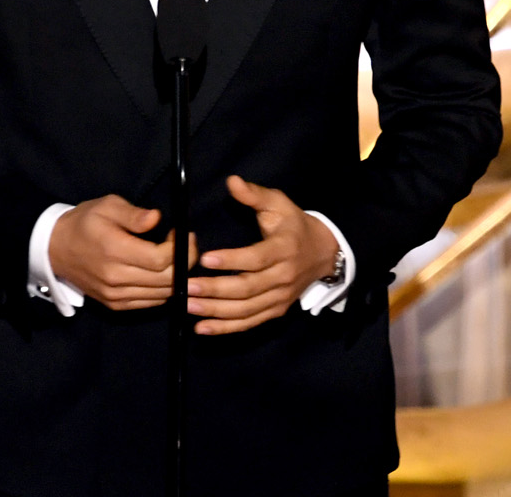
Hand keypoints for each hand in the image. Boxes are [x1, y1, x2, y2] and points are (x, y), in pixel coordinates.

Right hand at [48, 195, 196, 309]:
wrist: (55, 249)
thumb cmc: (84, 223)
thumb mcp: (107, 206)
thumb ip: (134, 214)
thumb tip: (157, 218)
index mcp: (114, 250)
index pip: (160, 259)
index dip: (180, 247)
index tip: (182, 233)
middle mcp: (115, 278)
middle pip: (167, 280)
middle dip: (185, 262)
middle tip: (185, 244)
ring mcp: (115, 295)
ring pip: (162, 294)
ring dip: (177, 277)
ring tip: (174, 257)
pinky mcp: (115, 305)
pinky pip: (151, 302)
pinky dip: (163, 289)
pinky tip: (162, 273)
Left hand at [189, 175, 338, 334]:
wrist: (323, 253)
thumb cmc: (294, 225)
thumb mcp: (279, 204)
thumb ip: (254, 194)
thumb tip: (232, 181)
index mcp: (283, 249)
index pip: (256, 258)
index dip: (231, 260)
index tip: (205, 259)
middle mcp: (283, 277)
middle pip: (247, 288)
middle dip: (216, 289)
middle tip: (188, 287)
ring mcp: (280, 298)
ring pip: (246, 310)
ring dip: (216, 311)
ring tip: (189, 306)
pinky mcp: (275, 311)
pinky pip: (249, 323)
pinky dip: (225, 328)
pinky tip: (202, 328)